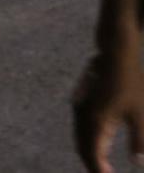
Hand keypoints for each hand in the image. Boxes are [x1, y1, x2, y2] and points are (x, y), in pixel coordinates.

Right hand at [73, 53, 143, 171]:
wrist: (115, 55)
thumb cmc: (131, 83)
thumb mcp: (140, 114)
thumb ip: (139, 140)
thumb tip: (138, 162)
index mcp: (97, 121)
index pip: (92, 153)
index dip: (98, 169)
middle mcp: (84, 116)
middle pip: (82, 146)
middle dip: (92, 163)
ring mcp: (81, 107)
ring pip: (80, 136)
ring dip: (88, 151)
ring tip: (101, 163)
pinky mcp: (82, 101)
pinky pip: (81, 125)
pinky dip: (87, 138)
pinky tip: (98, 141)